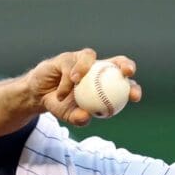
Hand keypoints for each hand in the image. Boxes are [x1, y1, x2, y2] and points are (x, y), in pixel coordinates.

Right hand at [26, 48, 142, 125]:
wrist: (40, 96)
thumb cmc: (62, 105)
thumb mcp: (70, 115)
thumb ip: (78, 118)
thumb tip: (86, 117)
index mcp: (105, 84)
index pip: (124, 83)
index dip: (133, 87)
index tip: (134, 96)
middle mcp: (97, 69)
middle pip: (117, 61)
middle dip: (125, 64)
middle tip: (126, 73)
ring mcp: (82, 61)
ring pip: (89, 56)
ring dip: (83, 68)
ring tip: (76, 82)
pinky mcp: (66, 57)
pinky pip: (68, 65)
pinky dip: (65, 81)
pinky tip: (62, 93)